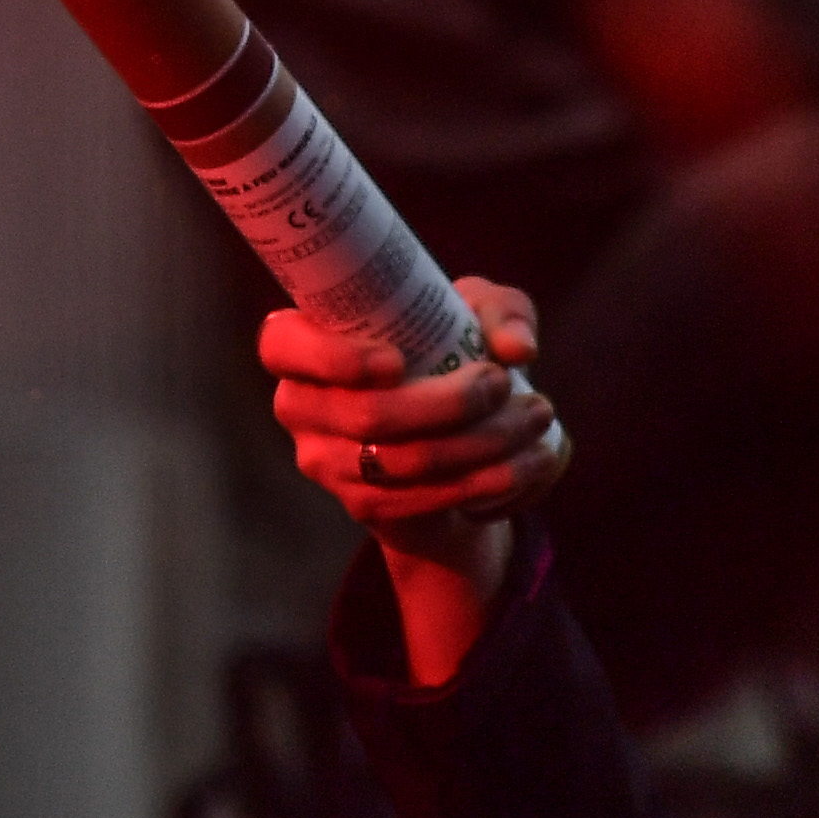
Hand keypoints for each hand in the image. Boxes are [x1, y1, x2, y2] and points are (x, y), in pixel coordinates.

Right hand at [262, 280, 564, 683]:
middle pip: (364, 415)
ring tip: (536, 416)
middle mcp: (300, 406)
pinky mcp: (364, 505)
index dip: (330, 357)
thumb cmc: (449, 349)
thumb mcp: (476, 315)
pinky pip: (424, 499)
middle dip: (449, 403)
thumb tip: (516, 350)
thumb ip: (502, 313)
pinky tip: (531, 460)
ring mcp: (326, 462)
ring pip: (404, 462)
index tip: (397, 359)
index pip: (281, 346)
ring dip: (483, 442)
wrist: (450, 431)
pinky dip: (487, 480)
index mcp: (303, 344)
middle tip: (502, 382)